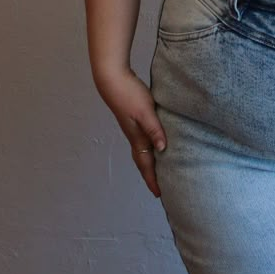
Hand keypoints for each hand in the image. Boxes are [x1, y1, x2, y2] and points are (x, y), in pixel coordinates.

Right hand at [96, 68, 167, 197]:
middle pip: (143, 161)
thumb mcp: (145, 111)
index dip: (153, 179)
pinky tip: (157, 144)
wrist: (112, 79)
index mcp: (137, 137)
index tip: (160, 194)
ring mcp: (133, 128)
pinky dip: (150, 148)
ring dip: (150, 163)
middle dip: (151, 175)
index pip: (146, 164)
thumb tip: (162, 149)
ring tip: (159, 171)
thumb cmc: (129, 94)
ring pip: (143, 151)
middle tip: (160, 189)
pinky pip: (144, 140)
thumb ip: (154, 129)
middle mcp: (134, 136)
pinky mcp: (134, 119)